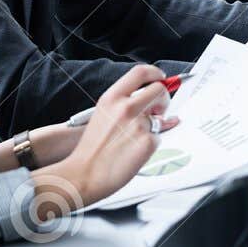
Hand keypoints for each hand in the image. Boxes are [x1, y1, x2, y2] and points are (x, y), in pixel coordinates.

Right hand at [35, 65, 178, 215]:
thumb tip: (146, 97)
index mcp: (112, 98)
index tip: (160, 77)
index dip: (155, 73)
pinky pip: (158, 137)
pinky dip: (151, 144)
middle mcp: (126, 107)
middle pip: (160, 90)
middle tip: (159, 109)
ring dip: (154, 126)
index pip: (140, 72)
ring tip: (136, 138)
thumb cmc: (90, 149)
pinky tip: (135, 151)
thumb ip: (123, 103)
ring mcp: (139, 124)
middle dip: (164, 99)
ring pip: (160, 118)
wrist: (83, 174)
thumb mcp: (102, 114)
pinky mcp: (148, 141)